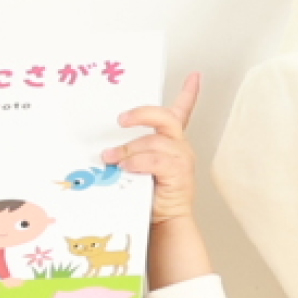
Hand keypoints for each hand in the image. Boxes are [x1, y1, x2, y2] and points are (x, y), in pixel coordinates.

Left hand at [107, 72, 201, 225]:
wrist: (165, 222)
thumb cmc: (150, 196)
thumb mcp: (137, 167)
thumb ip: (128, 153)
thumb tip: (102, 147)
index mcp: (171, 142)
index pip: (183, 111)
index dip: (190, 92)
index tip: (195, 76)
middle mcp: (179, 146)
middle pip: (166, 117)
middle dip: (142, 115)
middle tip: (121, 120)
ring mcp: (181, 158)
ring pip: (154, 141)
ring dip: (128, 149)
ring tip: (111, 159)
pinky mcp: (179, 172)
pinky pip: (156, 160)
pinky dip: (138, 162)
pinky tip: (127, 168)